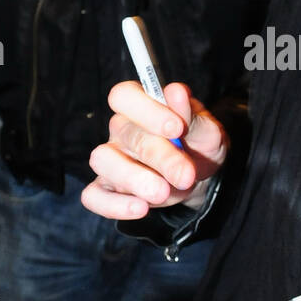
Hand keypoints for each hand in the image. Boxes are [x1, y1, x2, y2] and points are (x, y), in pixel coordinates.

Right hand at [82, 79, 228, 219]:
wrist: (201, 178)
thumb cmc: (198, 145)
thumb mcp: (206, 130)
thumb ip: (192, 114)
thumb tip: (176, 92)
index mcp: (141, 105)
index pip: (124, 95)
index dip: (146, 110)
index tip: (177, 129)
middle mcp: (120, 129)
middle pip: (126, 134)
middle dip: (159, 157)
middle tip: (185, 175)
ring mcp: (110, 159)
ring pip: (102, 160)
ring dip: (133, 179)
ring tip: (163, 193)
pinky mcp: (107, 188)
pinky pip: (94, 196)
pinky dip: (113, 205)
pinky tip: (141, 209)